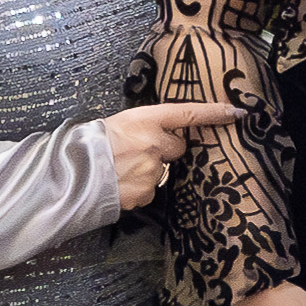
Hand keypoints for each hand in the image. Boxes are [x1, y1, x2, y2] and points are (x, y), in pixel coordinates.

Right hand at [102, 100, 238, 210]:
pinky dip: (138, 188)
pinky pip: (149, 190)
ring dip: (147, 170)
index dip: (214, 113)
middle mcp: (153, 144)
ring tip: (120, 168)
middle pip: (177, 147)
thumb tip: (161, 137)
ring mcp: (151, 170)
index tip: (236, 112)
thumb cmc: (89, 143)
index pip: (188, 113)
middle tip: (136, 150)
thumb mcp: (118, 123)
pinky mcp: (144, 192)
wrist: (69, 172)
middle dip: (163, 150)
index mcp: (144, 119)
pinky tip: (119, 182)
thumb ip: (144, 128)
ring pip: (161, 171)